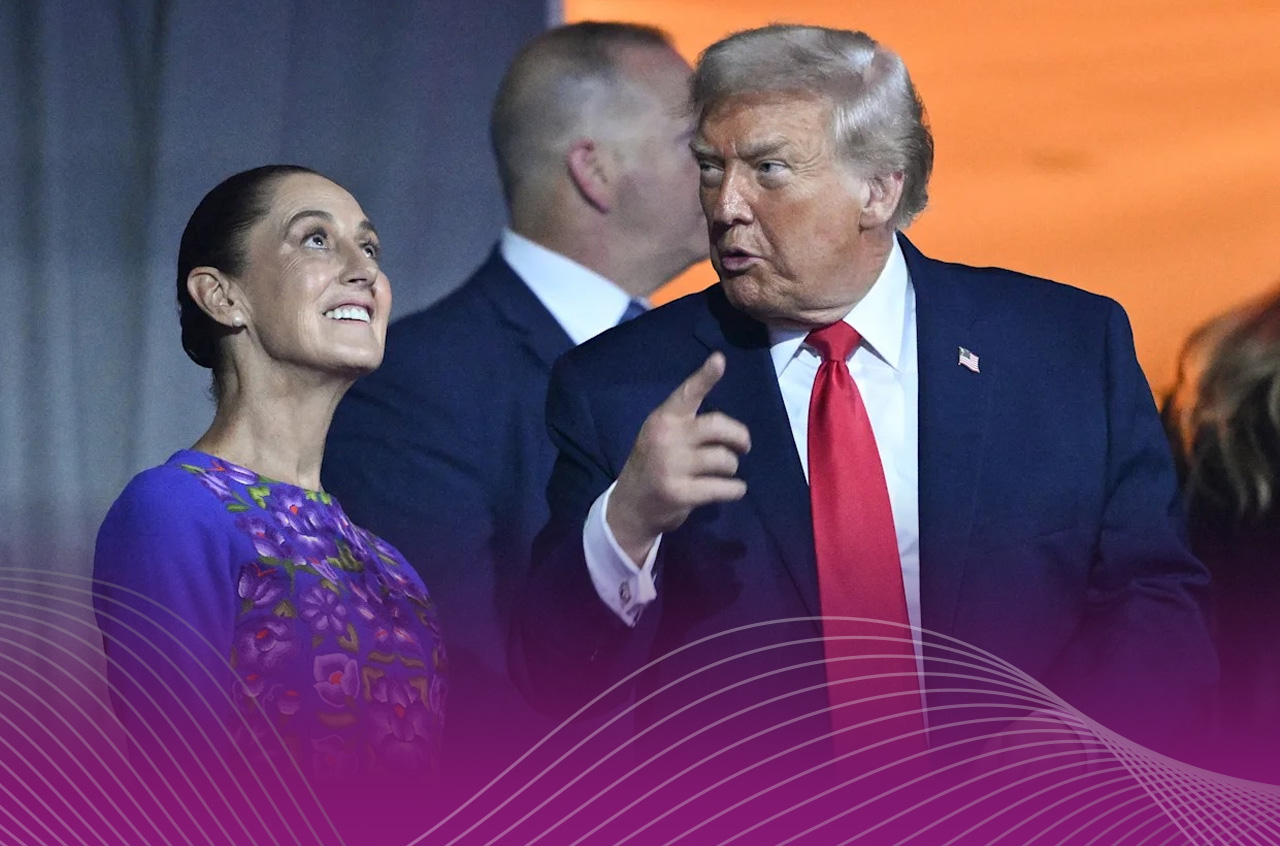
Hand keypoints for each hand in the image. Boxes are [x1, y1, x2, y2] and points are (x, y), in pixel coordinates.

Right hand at [607, 352, 751, 563]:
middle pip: (719, 427)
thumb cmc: (653, 466)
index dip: (705, 376)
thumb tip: (730, 426)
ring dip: (732, 467)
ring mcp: (672, 466)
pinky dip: (735, 489)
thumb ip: (686, 425)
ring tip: (723, 473)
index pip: (687, 393)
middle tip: (743, 447)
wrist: (630, 507)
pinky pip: (724, 487)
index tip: (719, 360)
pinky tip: (732, 490)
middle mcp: (667, 438)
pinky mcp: (681, 493)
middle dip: (739, 437)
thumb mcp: (660, 437)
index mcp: (663, 419)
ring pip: (725, 460)